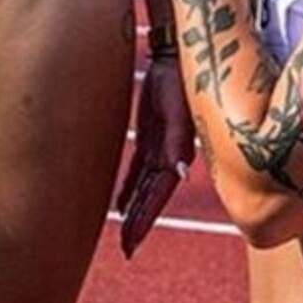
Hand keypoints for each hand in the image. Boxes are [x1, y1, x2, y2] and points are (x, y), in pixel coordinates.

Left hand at [116, 57, 195, 258]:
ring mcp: (161, 146)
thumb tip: (179, 172)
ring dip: (136, 209)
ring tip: (125, 234)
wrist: (177, 53)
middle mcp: (171, 154)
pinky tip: (122, 203)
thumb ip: (179, 140)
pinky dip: (132, 187)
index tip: (132, 241)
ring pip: (145, 186)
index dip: (146, 218)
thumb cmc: (179, 79)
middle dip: (140, 222)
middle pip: (152, 197)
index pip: (159, 194)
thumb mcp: (180, 109)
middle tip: (126, 249)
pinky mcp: (152, 135)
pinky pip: (139, 169)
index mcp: (178, 152)